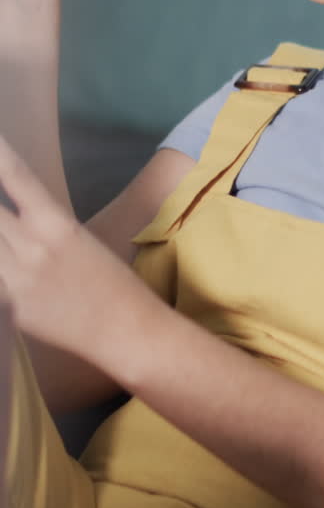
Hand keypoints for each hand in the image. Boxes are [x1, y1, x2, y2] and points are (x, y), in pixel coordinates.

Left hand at [0, 134, 156, 371]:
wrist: (128, 329)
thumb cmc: (109, 281)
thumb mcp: (77, 240)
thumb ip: (36, 225)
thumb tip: (7, 215)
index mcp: (56, 224)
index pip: (16, 177)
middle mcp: (32, 248)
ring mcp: (17, 281)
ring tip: (8, 236)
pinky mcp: (11, 309)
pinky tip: (8, 264)